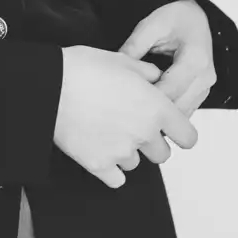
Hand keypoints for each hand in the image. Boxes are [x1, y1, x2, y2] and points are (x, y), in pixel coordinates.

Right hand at [54, 44, 197, 189]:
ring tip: (106, 130)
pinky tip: (99, 149)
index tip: (171, 129)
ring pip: (136, 163)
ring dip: (127, 151)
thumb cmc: (82, 68)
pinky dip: (110, 168)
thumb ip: (146, 71)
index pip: (188, 136)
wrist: (49, 85)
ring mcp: (122, 153)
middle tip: (130, 123)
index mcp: (155, 107)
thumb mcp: (120, 59)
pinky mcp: (99, 166)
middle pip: (162, 154)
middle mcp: (144, 134)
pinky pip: (116, 179)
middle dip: (150, 141)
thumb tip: (155, 77)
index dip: (180, 132)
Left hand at [117, 0, 217, 117]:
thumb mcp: (151, 25)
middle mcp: (205, 77)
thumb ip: (134, 46)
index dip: (148, 97)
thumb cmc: (176, 18)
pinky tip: (149, 103)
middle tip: (126, 106)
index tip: (126, 98)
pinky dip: (168, 109)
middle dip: (153, 109)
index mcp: (195, 59)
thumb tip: (117, 68)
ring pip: (181, 112)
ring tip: (136, 105)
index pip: (170, 90)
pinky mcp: (201, 92)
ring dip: (161, 112)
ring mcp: (205, 87)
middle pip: (177, 106)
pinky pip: (184, 109)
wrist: (196, 17)